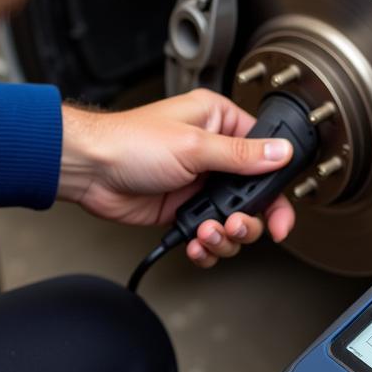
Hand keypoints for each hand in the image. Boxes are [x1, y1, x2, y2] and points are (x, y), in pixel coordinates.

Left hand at [58, 90, 296, 267]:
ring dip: (224, 237)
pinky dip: (205, 246)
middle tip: (237, 227)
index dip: (275, 190)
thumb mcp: (194, 146)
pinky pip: (208, 236)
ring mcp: (199, 185)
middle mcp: (214, 155)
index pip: (265, 157)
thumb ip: (242, 155)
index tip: (279, 216)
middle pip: (253, 198)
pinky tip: (195, 243)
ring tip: (206, 234)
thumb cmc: (129, 142)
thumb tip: (281, 152)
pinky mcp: (183, 211)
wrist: (89, 170)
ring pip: (232, 222)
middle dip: (247, 221)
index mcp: (220, 124)